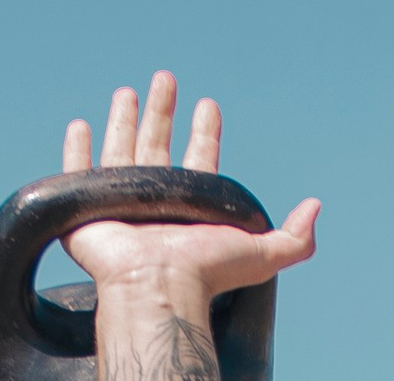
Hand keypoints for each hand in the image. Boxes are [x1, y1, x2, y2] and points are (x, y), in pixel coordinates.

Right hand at [59, 70, 317, 300]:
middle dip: (163, 112)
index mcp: (191, 205)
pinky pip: (79, 172)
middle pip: (160, 145)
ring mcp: (120, 205)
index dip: (206, 132)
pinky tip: (81, 127)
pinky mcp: (87, 209)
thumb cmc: (206, 274)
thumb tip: (316, 209)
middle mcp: (157, 201)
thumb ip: (295, 239)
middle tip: (167, 80)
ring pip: (121, 150)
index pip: (201, 158)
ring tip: (129, 92)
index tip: (208, 105)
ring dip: (125, 120)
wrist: (157, 288)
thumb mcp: (260, 255)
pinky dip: (77, 150)